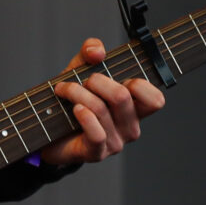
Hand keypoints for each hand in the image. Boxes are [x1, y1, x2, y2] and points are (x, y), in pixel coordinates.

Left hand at [37, 38, 166, 167]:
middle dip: (97, 81)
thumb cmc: (73, 98)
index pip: (156, 100)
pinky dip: (83, 115)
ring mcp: (115, 142)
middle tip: (82, 80)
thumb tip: (97, 52)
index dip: (139, 84)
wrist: (49, 128)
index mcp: (135, 108)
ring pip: (101, 109)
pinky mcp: (97, 153)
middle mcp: (130, 126)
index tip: (117, 76)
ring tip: (64, 89)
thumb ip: (91, 51)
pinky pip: (96, 133)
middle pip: (122, 97)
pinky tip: (74, 108)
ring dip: (78, 93)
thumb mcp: (82, 68)